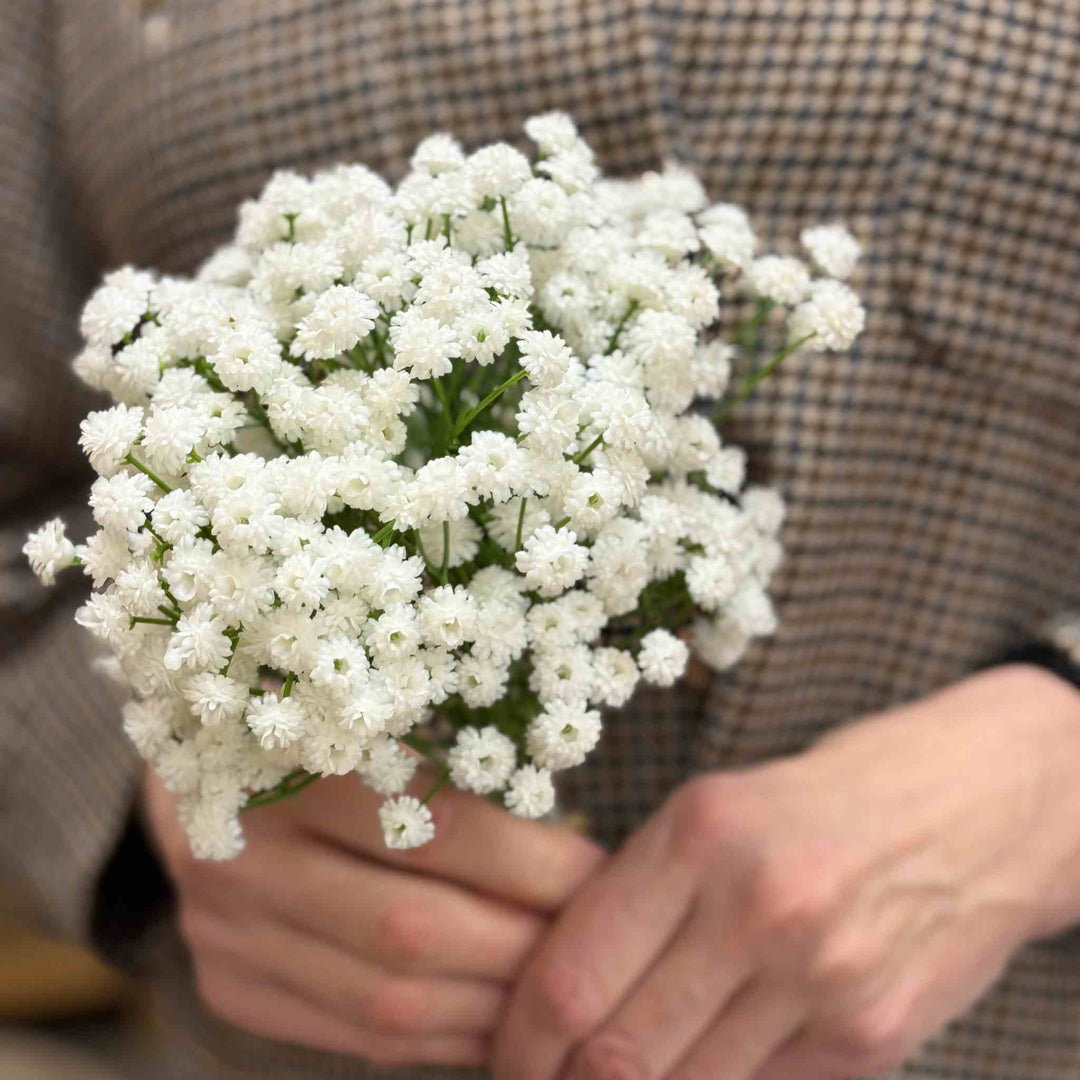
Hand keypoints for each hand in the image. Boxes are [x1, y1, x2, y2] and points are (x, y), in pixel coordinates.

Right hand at [143, 766, 603, 1067]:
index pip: (432, 827)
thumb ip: (452, 765)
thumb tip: (570, 841)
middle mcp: (238, 853)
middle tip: (597, 941)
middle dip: (525, 944)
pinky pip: (354, 1035)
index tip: (601, 868)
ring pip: (387, 1000)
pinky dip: (440, 1038)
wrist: (196, 761)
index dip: (532, 860)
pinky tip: (495, 1020)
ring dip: (493, 1005)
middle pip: (412, 930)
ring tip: (560, 989)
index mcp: (282, 759)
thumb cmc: (316, 720)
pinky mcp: (228, 983)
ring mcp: (224, 930)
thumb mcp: (373, 709)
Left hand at [494, 663, 1079, 1078]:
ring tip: (607, 1078)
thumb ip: (634, 897)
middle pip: (615, 1056)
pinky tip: (693, 1069)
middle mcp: (759, 907)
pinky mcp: (872, 1036)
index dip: (517, 1040)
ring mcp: (822, 979)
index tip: (506, 1055)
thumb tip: (552, 994)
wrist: (963, 806)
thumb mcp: (709, 814)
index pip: (570, 978)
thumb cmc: (808, 804)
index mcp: (699, 834)